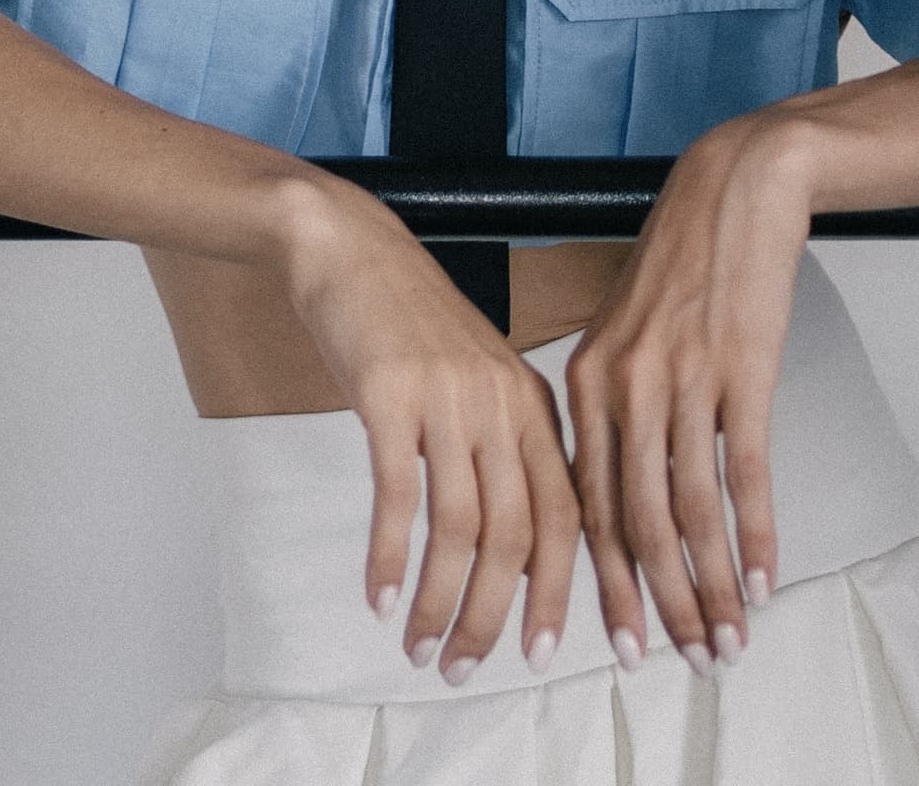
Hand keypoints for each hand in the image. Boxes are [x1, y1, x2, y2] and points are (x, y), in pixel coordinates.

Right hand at [279, 180, 581, 680]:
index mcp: (533, 404)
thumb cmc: (411, 322)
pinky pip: (398, 495)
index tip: (542, 656)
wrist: (351, 248)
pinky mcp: (390, 393)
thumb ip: (504, 452)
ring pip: (459, 527)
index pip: (568, 517)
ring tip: (419, 648)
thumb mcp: (477, 379)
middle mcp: (501, 402)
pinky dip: (391, 557)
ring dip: (440, 602)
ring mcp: (447, 396)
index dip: (559, 594)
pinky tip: (380, 598)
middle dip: (493, 617)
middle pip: (516, 536)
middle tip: (463, 670)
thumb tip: (513, 559)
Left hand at [563, 108, 812, 669]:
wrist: (733, 187)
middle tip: (687, 661)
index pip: (589, 507)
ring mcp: (683, 378)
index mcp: (586, 382)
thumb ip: (615, 408)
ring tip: (732, 637)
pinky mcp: (741, 368)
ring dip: (714, 585)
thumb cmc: (683, 261)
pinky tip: (765, 577)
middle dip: (662, 605)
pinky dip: (756, 533)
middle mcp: (625, 386)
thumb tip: (619, 493)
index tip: (624, 644)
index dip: (609, 585)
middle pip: (637, 524)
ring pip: (690, 509)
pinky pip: (745, 470)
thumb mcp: (626, 332)